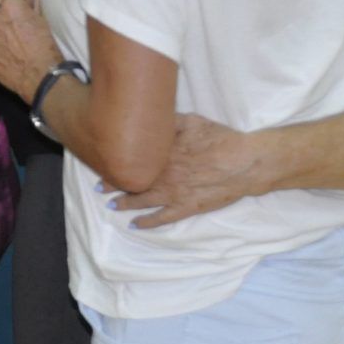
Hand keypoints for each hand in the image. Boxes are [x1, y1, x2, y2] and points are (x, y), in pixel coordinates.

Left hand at [0, 0, 59, 102]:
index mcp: (10, 8)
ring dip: (1, 33)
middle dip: (8, 17)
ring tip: (15, 46)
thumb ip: (30, 8)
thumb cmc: (46, 48)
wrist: (40, 77)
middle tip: (20, 28)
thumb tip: (26, 5)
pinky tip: (10, 58)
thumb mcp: (43, 20)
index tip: (26, 6)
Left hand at [110, 115, 258, 227]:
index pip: (133, 159)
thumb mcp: (193, 121)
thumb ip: (169, 121)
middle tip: (99, 188)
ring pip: (143, 200)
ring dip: (125, 204)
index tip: (103, 162)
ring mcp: (174, 193)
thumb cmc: (220, 139)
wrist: (244, 162)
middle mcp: (164, 175)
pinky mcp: (187, 208)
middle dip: (114, 184)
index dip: (116, 162)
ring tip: (111, 206)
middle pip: (133, 181)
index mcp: (163, 153)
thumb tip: (150, 119)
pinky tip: (135, 225)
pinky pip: (162, 218)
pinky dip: (147, 223)